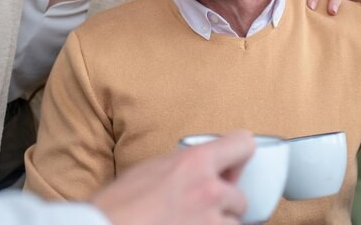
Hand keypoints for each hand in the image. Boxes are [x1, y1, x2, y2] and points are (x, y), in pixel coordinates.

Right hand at [90, 130, 253, 224]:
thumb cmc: (118, 205)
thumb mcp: (150, 169)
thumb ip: (183, 167)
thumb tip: (202, 169)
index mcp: (195, 162)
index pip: (243, 144)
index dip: (239, 157)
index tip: (233, 168)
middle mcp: (209, 190)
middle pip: (240, 197)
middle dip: (224, 206)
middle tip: (200, 211)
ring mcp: (211, 222)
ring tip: (191, 224)